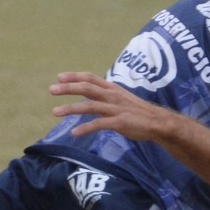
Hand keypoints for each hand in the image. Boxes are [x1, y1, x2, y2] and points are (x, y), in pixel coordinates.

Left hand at [49, 71, 172, 141]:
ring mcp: (116, 109)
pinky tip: (74, 133)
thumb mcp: (119, 98)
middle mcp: (112, 96)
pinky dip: (86, 128)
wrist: (157, 122)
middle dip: (68, 88)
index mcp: (112, 88)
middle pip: (87, 88)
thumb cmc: (136, 111)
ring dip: (71, 109)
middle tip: (51, 89)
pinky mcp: (120, 122)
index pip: (90, 78)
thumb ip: (104, 95)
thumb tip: (88, 94)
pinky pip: (99, 124)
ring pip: (90, 106)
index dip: (75, 76)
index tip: (59, 77)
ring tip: (55, 112)